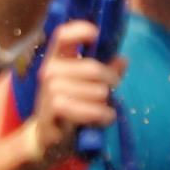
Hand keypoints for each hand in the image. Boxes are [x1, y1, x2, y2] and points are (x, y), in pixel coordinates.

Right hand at [33, 20, 124, 163]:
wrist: (47, 138)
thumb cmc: (70, 108)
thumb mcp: (88, 88)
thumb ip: (105, 72)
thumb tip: (122, 59)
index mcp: (56, 60)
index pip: (63, 35)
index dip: (80, 30)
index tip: (96, 35)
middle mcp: (48, 71)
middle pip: (92, 67)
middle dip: (109, 81)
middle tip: (110, 91)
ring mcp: (48, 90)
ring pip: (94, 90)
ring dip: (104, 103)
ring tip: (101, 110)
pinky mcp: (52, 110)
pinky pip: (88, 108)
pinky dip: (99, 116)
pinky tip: (99, 119)